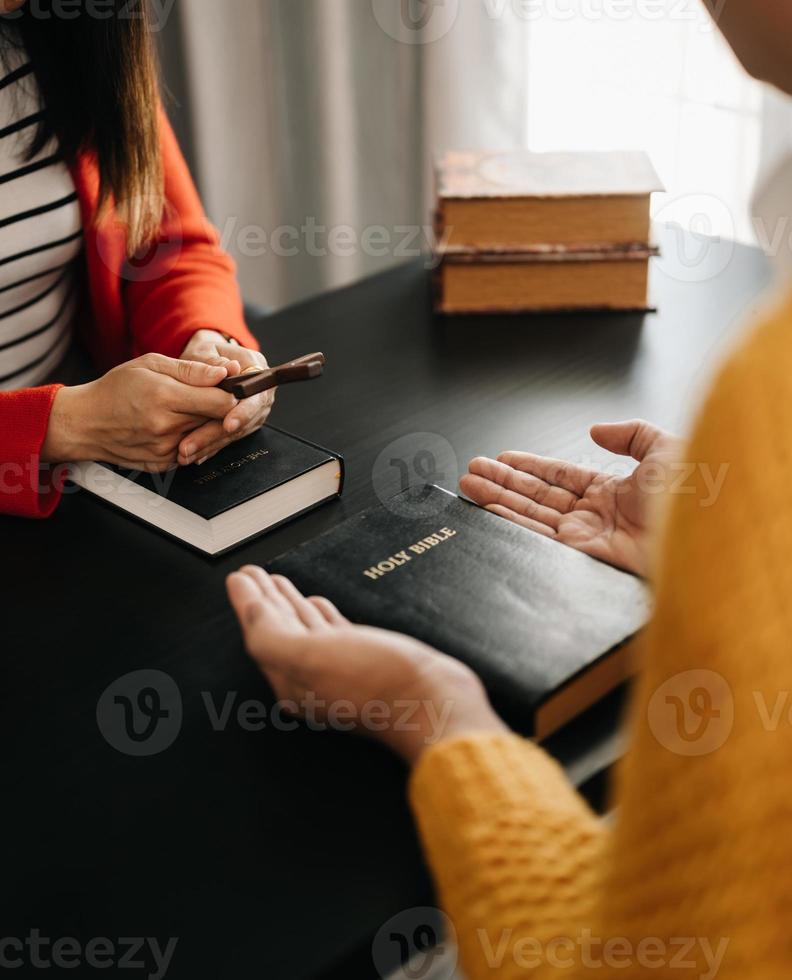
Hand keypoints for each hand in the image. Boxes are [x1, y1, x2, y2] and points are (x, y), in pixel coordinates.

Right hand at [41, 354, 236, 470]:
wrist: (85, 423)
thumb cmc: (115, 389)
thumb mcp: (151, 365)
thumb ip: (191, 370)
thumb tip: (224, 373)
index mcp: (165, 397)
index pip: (221, 402)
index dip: (232, 393)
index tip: (232, 387)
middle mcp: (167, 427)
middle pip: (217, 421)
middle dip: (221, 409)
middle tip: (214, 397)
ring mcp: (165, 449)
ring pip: (206, 437)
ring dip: (206, 425)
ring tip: (188, 410)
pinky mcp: (163, 464)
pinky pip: (192, 451)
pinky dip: (191, 439)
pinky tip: (177, 426)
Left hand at [178, 330, 274, 465]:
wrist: (207, 361)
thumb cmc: (206, 353)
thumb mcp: (205, 349)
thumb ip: (213, 361)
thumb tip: (227, 369)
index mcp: (257, 368)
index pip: (255, 394)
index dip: (243, 412)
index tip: (227, 424)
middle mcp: (261, 392)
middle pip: (245, 419)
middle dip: (217, 434)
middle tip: (192, 445)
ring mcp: (254, 410)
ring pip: (236, 433)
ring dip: (211, 445)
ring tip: (186, 453)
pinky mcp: (244, 424)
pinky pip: (229, 439)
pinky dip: (211, 447)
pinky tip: (195, 454)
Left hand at [226, 567, 506, 764]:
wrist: (434, 701)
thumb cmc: (377, 683)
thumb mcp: (311, 657)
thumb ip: (272, 636)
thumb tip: (250, 609)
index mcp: (291, 678)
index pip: (259, 632)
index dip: (247, 602)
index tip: (239, 576)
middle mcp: (311, 677)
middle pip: (278, 629)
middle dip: (263, 600)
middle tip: (252, 574)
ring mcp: (339, 670)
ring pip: (303, 629)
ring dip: (288, 604)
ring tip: (277, 583)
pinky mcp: (367, 662)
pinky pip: (332, 633)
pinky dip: (320, 616)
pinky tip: (318, 604)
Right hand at [460, 420, 682, 576]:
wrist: (712, 536)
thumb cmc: (703, 495)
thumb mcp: (667, 449)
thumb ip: (631, 434)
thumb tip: (597, 429)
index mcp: (617, 491)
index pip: (561, 476)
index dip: (530, 467)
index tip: (501, 460)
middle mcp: (598, 516)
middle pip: (539, 496)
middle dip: (502, 483)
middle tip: (472, 471)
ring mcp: (589, 539)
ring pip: (532, 516)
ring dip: (498, 500)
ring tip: (469, 486)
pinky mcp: (585, 560)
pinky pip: (540, 540)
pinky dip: (513, 525)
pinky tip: (492, 511)